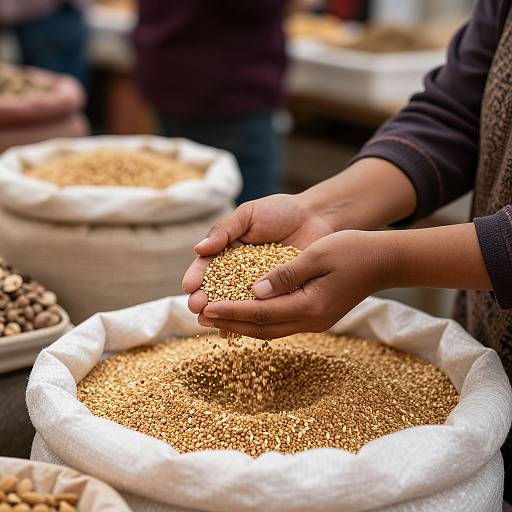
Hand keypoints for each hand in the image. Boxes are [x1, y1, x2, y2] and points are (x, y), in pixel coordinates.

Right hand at [182, 193, 334, 313]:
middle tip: (196, 308)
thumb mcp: (247, 215)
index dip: (197, 276)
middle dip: (204, 299)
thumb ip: (224, 231)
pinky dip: (247, 320)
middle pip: (217, 288)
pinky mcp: (276, 295)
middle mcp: (239, 272)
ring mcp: (257, 285)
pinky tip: (234, 331)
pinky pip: (260, 310)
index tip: (189, 286)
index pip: (207, 266)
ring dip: (221, 313)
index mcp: (228, 252)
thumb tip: (199, 249)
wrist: (315, 217)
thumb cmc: (279, 211)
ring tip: (209, 322)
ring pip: (235, 303)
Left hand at [197, 230, 392, 338]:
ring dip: (240, 324)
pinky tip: (243, 313)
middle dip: (229, 323)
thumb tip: (254, 291)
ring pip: (270, 329)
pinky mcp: (315, 316)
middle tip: (200, 317)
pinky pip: (279, 323)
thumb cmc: (352, 250)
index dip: (231, 310)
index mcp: (310, 305)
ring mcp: (314, 321)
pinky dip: (257, 320)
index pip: (261, 312)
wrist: (382, 261)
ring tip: (214, 318)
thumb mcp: (317, 254)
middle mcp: (310, 320)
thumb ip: (285, 274)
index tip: (206, 307)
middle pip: (262, 327)